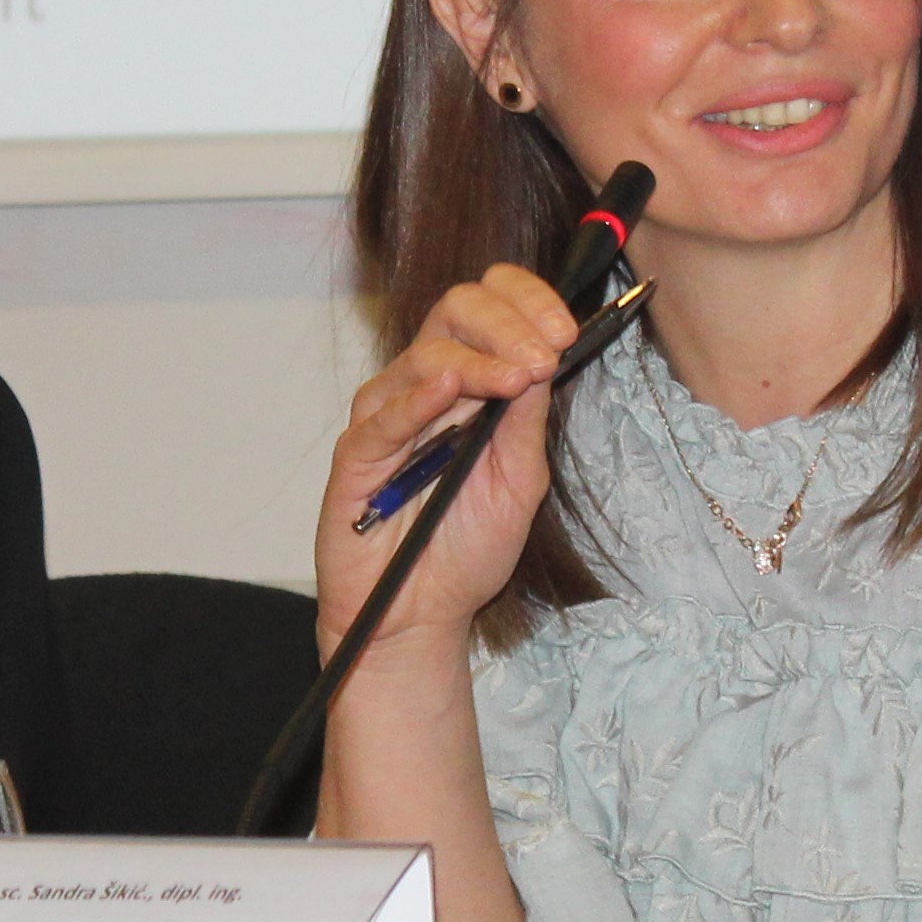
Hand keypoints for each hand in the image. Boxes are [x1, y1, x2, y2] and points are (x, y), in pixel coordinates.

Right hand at [309, 264, 583, 666]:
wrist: (420, 617)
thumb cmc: (465, 551)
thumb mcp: (520, 481)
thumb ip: (528, 421)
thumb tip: (547, 355)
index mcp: (466, 384)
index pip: (488, 308)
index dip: (526, 303)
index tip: (565, 331)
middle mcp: (423, 389)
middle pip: (454, 312)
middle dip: (506, 323)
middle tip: (544, 355)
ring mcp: (386, 418)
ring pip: (425, 356)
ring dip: (478, 359)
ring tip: (516, 378)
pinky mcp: (356, 457)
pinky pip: (383, 416)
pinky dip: (416, 399)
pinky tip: (448, 390)